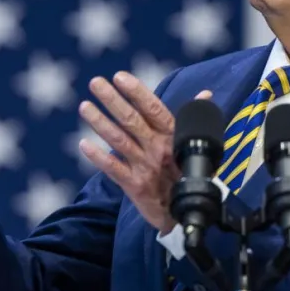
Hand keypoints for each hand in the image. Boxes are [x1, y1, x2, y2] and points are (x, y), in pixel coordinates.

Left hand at [78, 71, 210, 234]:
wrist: (186, 214)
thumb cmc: (188, 173)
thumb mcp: (194, 144)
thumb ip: (192, 118)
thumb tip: (205, 94)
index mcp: (173, 136)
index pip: (154, 108)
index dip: (137, 92)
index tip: (120, 76)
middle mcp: (158, 148)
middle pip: (132, 120)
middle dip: (113, 100)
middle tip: (95, 82)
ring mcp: (145, 167)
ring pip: (119, 141)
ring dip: (100, 122)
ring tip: (84, 106)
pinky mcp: (135, 186)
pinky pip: (114, 169)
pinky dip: (98, 157)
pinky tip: (84, 144)